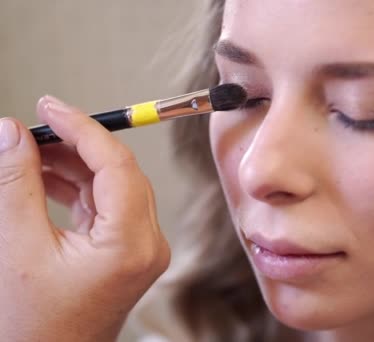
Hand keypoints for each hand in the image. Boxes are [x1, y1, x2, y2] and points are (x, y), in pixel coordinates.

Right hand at [0, 96, 170, 341]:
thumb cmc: (33, 327)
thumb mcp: (18, 247)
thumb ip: (16, 183)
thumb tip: (12, 132)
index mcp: (132, 244)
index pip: (117, 164)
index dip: (82, 127)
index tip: (49, 106)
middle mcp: (146, 244)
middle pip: (118, 172)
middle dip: (74, 145)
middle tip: (32, 130)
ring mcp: (139, 250)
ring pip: (111, 187)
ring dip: (72, 166)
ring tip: (28, 154)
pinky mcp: (125, 253)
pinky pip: (105, 207)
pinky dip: (75, 189)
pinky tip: (42, 178)